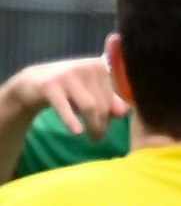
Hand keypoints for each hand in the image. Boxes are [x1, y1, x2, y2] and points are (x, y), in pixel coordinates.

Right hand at [3, 56, 125, 138]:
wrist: (32, 82)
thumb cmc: (68, 88)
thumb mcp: (89, 92)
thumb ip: (109, 100)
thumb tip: (124, 112)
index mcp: (99, 66)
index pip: (113, 95)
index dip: (112, 114)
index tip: (108, 126)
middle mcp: (86, 66)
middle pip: (102, 103)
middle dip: (103, 123)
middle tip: (99, 138)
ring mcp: (68, 74)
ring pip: (90, 106)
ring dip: (93, 126)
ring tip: (94, 139)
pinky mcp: (50, 85)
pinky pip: (65, 107)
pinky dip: (72, 121)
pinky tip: (77, 133)